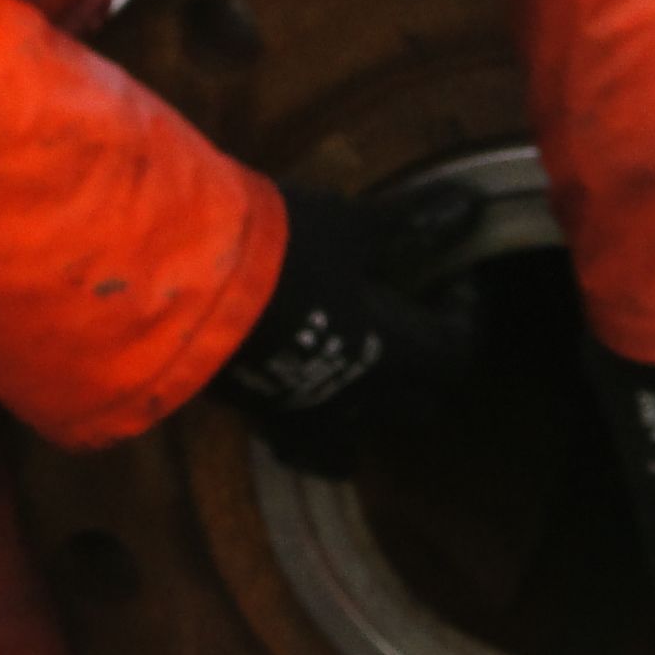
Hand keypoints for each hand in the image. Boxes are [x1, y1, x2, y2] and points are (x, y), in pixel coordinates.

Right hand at [213, 179, 483, 478]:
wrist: (187, 283)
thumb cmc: (279, 246)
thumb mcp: (350, 226)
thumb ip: (410, 224)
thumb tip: (468, 208)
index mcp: (392, 352)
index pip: (454, 352)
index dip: (462, 316)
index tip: (448, 280)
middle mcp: (361, 399)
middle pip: (421, 400)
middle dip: (429, 361)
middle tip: (414, 315)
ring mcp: (311, 417)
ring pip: (364, 433)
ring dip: (377, 401)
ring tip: (364, 359)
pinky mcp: (265, 420)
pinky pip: (306, 445)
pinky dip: (319, 428)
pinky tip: (311, 398)